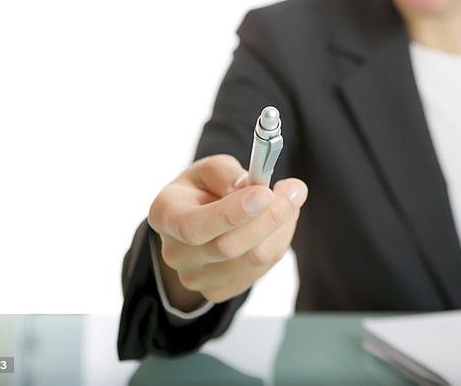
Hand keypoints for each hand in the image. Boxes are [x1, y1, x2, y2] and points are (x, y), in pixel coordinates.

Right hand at [147, 154, 307, 308]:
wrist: (199, 220)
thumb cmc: (204, 189)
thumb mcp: (208, 169)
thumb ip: (224, 172)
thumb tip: (245, 186)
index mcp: (165, 215)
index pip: (194, 226)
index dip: (231, 213)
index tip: (265, 193)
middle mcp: (175, 253)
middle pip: (228, 247)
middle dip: (270, 216)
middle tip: (294, 190)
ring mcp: (195, 278)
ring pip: (253, 259)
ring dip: (282, 227)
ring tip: (289, 200)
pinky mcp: (218, 291)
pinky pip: (262, 269)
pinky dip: (279, 241)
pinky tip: (277, 223)